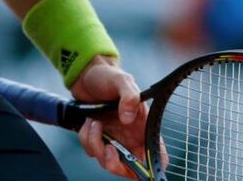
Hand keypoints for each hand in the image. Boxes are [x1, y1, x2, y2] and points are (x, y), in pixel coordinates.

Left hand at [71, 56, 146, 178]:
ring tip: (95, 121)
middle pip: (129, 168)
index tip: (135, 163)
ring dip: (96, 143)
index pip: (157, 156)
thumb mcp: (121, 80)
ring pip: (106, 160)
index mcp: (144, 127)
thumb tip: (128, 118)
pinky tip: (89, 122)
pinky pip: (91, 150)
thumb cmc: (108, 76)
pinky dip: (87, 138)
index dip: (150, 167)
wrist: (85, 74)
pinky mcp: (98, 138)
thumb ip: (129, 97)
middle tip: (107, 147)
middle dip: (114, 162)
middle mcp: (131, 137)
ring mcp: (114, 138)